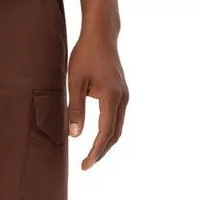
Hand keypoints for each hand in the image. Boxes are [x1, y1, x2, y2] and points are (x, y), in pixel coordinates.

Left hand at [67, 28, 128, 169]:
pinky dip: (109, 131)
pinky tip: (99, 136)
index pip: (105, 132)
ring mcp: (125, 95)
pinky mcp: (122, 92)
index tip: (85, 165)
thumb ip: (75, 108)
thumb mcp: (75, 81)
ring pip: (118, 127)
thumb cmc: (85, 54)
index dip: (95, 151)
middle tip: (86, 165)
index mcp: (112, 96)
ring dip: (106, 142)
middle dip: (101, 151)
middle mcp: (123, 98)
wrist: (101, 35)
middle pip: (115, 134)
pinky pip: (118, 118)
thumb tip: (75, 135)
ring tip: (91, 155)